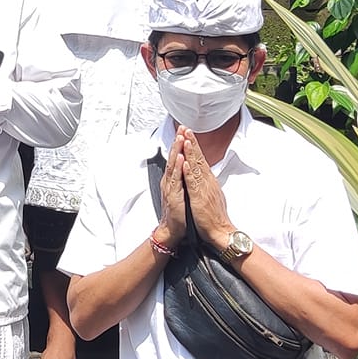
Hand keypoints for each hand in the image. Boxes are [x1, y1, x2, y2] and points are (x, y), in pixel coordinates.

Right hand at [157, 128, 189, 243]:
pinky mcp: (173, 196)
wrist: (171, 230)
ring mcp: (171, 188)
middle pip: (174, 158)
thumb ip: (183, 179)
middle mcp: (170, 181)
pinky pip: (176, 180)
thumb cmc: (178, 213)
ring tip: (181, 138)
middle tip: (181, 128)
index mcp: (173, 180)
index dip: (180, 144)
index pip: (177, 158)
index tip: (184, 131)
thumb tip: (187, 169)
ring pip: (174, 166)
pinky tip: (181, 160)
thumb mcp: (182, 192)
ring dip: (177, 151)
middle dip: (178, 142)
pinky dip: (178, 169)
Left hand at [178, 126, 232, 243]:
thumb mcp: (211, 195)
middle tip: (186, 129)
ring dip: (191, 152)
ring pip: (197, 166)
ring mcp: (204, 188)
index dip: (195, 147)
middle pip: (199, 158)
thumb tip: (204, 176)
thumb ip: (207, 184)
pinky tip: (186, 161)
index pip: (201, 160)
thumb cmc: (215, 217)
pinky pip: (194, 182)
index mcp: (209, 181)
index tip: (189, 134)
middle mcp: (207, 181)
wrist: (221, 231)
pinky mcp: (200, 197)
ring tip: (186, 138)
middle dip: (192, 142)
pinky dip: (190, 171)